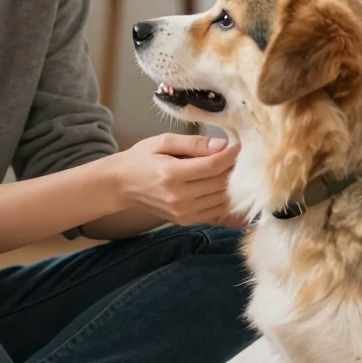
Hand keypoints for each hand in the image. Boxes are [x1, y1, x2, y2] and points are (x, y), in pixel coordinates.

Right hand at [108, 133, 241, 226]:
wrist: (121, 185)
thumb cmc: (141, 159)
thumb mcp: (162, 142)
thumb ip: (193, 142)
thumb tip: (222, 144)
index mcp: (172, 175)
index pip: (212, 166)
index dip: (231, 155)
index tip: (239, 145)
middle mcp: (179, 197)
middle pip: (221, 184)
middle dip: (235, 169)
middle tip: (240, 157)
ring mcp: (183, 213)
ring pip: (223, 200)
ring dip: (234, 185)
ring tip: (235, 170)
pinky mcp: (186, 221)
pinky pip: (216, 212)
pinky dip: (226, 200)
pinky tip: (227, 187)